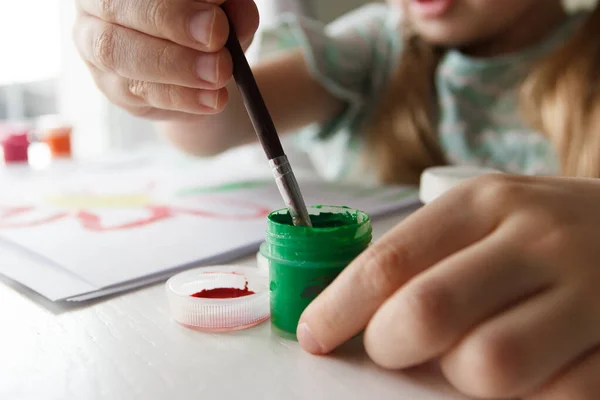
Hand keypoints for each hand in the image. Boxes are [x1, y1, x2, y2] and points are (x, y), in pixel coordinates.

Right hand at [73, 0, 258, 119]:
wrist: (197, 67)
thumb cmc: (205, 21)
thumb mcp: (225, 9)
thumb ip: (231, 7)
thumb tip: (236, 11)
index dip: (174, 0)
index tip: (216, 5)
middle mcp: (95, 6)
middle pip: (116, 8)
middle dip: (171, 22)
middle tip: (217, 37)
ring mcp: (94, 49)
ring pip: (120, 55)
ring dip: (176, 66)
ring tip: (219, 74)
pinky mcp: (112, 88)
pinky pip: (139, 93)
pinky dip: (181, 97)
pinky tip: (212, 99)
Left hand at [298, 174, 599, 398]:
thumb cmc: (543, 230)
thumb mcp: (486, 215)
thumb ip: (425, 256)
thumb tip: (348, 314)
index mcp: (484, 202)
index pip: (389, 263)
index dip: (338, 308)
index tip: (315, 335)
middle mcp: (534, 239)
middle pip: (425, 313)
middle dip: (388, 346)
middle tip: (390, 349)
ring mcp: (586, 291)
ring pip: (485, 365)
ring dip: (459, 374)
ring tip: (469, 355)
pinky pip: (555, 396)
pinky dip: (524, 397)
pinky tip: (527, 374)